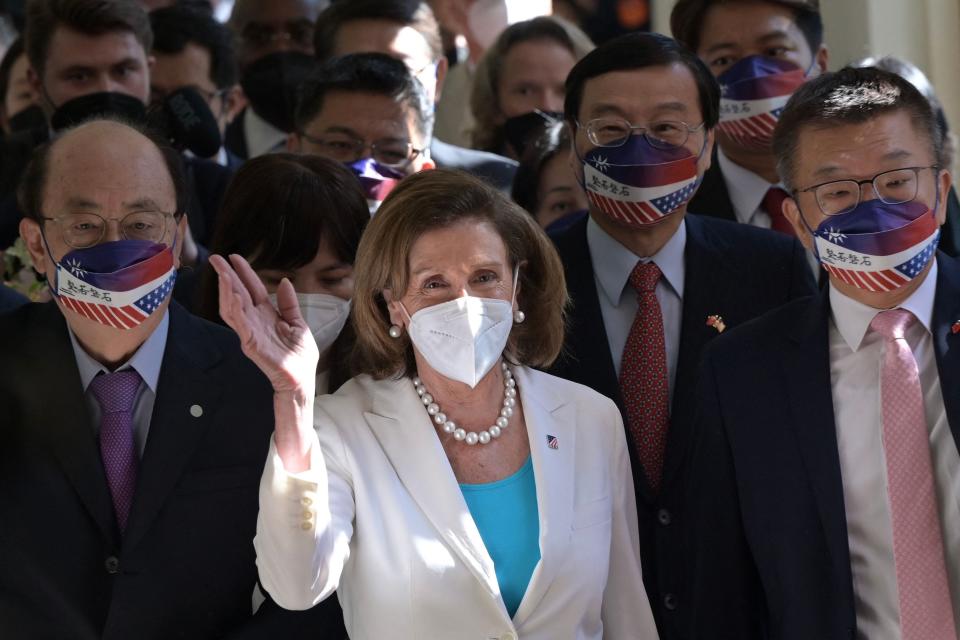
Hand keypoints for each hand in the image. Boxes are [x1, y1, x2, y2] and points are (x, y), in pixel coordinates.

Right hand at [210, 254, 317, 394]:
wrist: (301, 380)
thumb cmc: (299, 357)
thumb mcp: (298, 324)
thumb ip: (289, 304)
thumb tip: (284, 281)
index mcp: (266, 315)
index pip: (251, 289)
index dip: (243, 272)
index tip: (233, 256)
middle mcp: (255, 321)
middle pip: (237, 294)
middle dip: (226, 276)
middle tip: (215, 258)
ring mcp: (251, 333)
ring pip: (233, 308)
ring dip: (227, 290)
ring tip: (223, 274)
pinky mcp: (251, 345)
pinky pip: (240, 325)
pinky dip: (236, 310)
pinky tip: (233, 296)